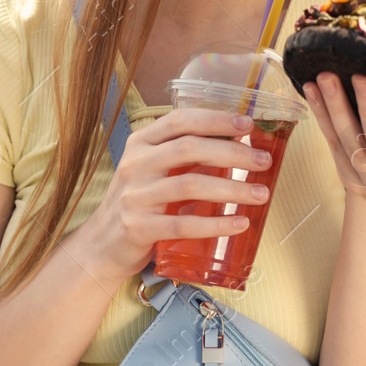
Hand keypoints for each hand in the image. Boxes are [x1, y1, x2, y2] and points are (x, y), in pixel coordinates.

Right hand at [76, 108, 273, 285]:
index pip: (180, 120)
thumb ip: (185, 155)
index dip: (216, 119)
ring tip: (261, 194)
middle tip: (264, 162)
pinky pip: (183, 225)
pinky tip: (239, 223)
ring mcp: (135, 196)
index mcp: (141, 143)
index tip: (248, 125)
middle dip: (234, 153)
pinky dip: (215, 224)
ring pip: (190, 185)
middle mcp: (135, 164)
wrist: (102, 245)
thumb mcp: (154, 170)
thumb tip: (240, 145)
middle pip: (190, 149)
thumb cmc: (140, 201)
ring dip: (232, 188)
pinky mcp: (138, 228)